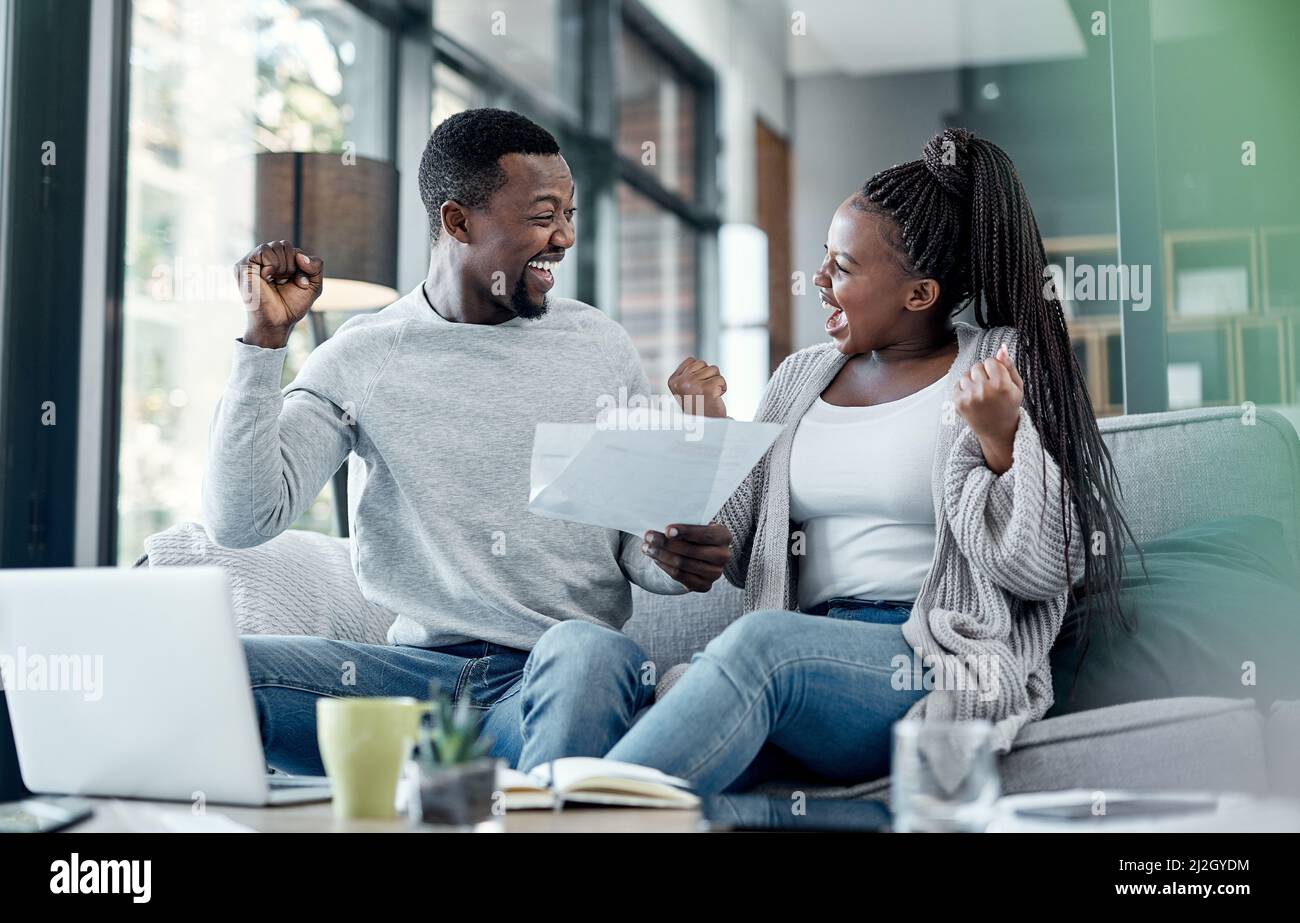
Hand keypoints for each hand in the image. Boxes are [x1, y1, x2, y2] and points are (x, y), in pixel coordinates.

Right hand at [235, 241, 324, 347]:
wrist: (278, 321)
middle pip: (285, 245)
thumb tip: (300, 255)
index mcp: (278, 263)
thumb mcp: (313, 285)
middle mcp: (264, 260)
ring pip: (276, 246)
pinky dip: (272, 265)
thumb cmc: (292, 305)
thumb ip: (316, 266)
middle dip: (292, 265)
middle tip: (284, 282)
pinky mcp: (243, 265)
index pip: (294, 250)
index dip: (302, 265)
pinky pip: (264, 251)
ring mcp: (253, 261)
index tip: (298, 282)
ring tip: (276, 281)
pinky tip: (267, 278)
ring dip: (283, 266)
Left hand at [641, 523, 731, 591]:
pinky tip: (655, 558)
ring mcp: (715, 573)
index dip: (686, 532)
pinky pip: (679, 576)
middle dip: (666, 543)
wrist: (697, 553)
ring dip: (660, 555)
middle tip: (648, 536)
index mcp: (724, 536)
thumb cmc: (692, 534)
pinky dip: (664, 566)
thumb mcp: (693, 524)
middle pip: (690, 551)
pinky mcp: (705, 586)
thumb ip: (684, 521)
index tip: (667, 529)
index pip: (705, 534)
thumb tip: (663, 523)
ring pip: (682, 564)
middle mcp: (723, 556)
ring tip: (646, 547)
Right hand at [668, 357, 727, 417]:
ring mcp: (693, 385)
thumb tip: (693, 361)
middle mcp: (681, 382)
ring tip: (709, 395)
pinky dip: (723, 388)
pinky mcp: (708, 389)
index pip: (692, 361)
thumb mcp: (685, 389)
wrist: (705, 427)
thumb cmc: (697, 408)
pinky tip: (716, 398)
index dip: (699, 373)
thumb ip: (687, 374)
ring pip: (714, 369)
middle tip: (704, 393)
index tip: (696, 389)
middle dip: (708, 376)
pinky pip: (721, 379)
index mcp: (673, 381)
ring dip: (716, 382)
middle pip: (703, 363)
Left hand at [954, 342, 1022, 473]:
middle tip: (990, 389)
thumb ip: (1009, 365)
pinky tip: (973, 399)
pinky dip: (964, 389)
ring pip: (966, 375)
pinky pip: (957, 384)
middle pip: (977, 366)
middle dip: (983, 374)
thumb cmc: (1009, 405)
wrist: (997, 430)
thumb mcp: (1017, 386)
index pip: (991, 361)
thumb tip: (1001, 348)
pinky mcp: (958, 403)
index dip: (995, 369)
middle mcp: (984, 391)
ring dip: (973, 381)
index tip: (998, 380)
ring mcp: (969, 397)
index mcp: (1001, 385)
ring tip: (982, 394)